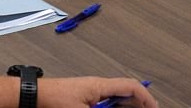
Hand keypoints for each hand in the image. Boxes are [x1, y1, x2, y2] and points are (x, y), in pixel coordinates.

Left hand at [38, 76, 156, 107]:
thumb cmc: (53, 98)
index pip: (131, 87)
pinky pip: (105, 101)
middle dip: (139, 102)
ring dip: (126, 105)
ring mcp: (91, 92)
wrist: (35, 95)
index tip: (154, 106)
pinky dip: (114, 106)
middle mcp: (98, 86)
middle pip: (126, 92)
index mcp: (101, 85)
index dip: (146, 97)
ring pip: (116, 97)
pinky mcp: (83, 98)